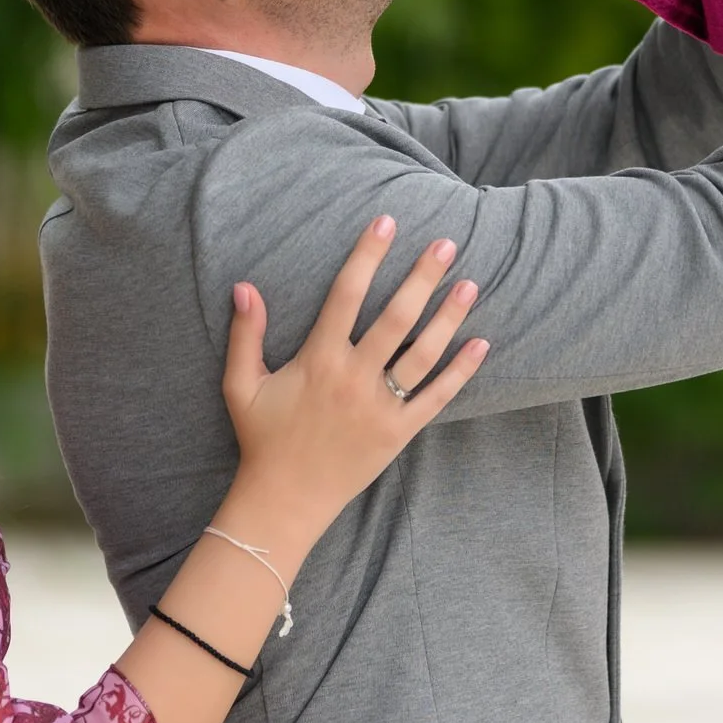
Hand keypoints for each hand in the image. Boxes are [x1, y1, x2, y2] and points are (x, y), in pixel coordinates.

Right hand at [220, 218, 488, 547]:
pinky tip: (481, 344)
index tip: (386, 222)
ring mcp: (380, 407)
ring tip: (469, 285)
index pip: (346, 294)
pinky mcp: (398, 433)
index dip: (367, 255)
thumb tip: (244, 285)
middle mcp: (354, 378)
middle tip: (447, 244)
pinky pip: (437, 397)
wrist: (285, 500)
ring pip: (423, 353)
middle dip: (422, 277)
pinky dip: (461, 371)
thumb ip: (245, 334)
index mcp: (318, 360)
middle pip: (396, 316)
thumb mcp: (241, 385)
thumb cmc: (263, 438)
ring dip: (449, 317)